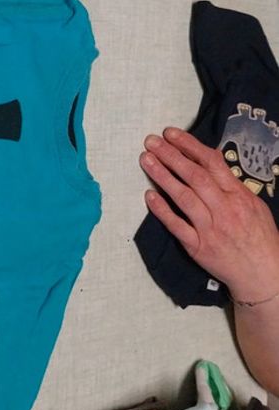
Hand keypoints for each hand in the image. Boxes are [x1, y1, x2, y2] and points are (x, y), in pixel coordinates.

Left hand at [139, 127, 278, 303]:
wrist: (263, 275)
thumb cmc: (260, 238)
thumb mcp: (254, 205)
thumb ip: (231, 185)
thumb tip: (211, 162)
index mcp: (238, 195)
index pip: (211, 163)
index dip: (189, 146)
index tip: (171, 134)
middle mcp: (223, 209)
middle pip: (194, 176)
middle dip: (171, 155)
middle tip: (151, 141)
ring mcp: (209, 228)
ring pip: (183, 197)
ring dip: (162, 176)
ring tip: (146, 160)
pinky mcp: (197, 247)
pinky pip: (176, 225)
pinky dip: (162, 210)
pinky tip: (149, 195)